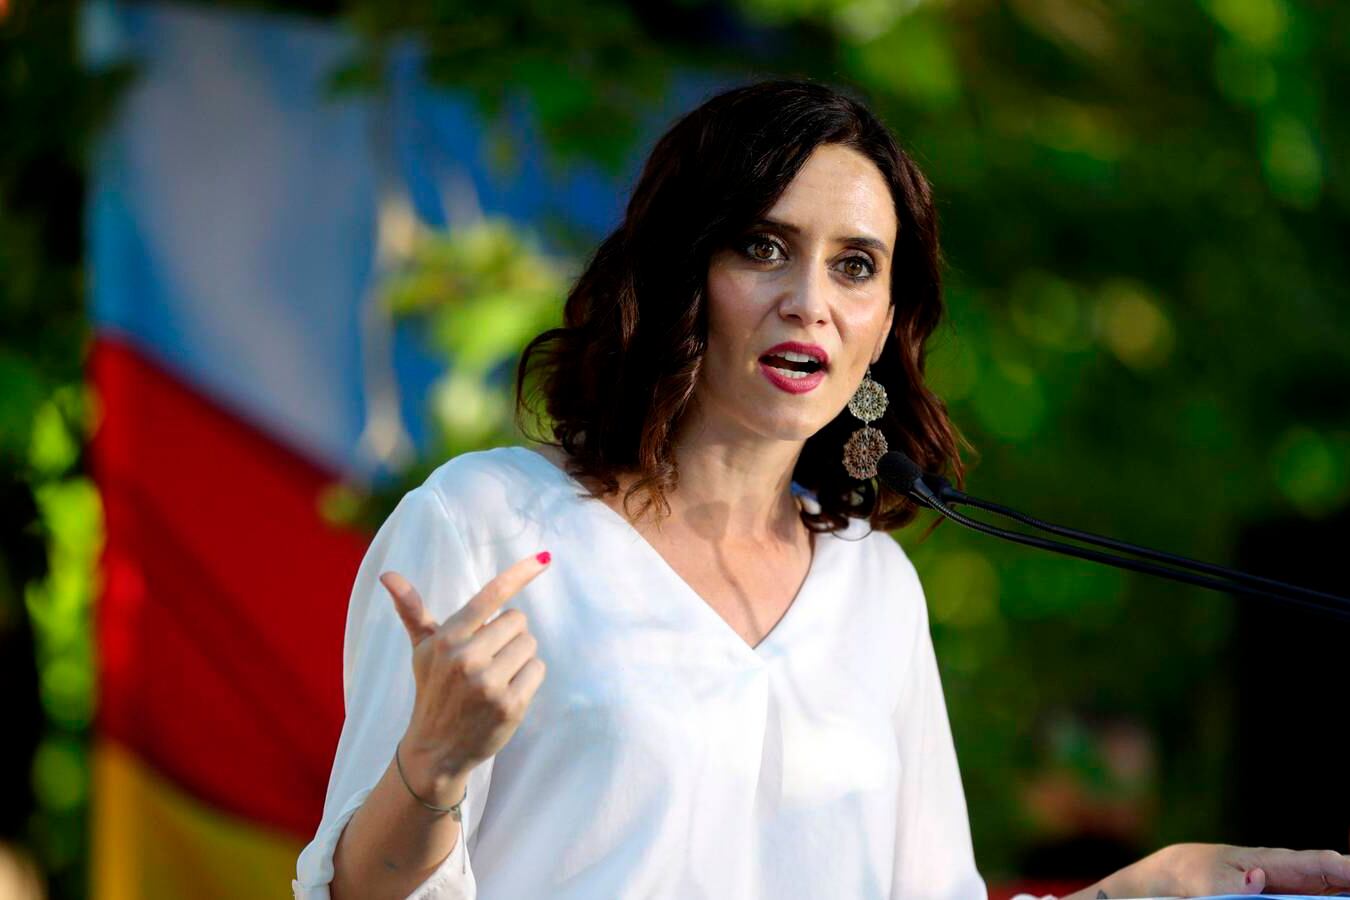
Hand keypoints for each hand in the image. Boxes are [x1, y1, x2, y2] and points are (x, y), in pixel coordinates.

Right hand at [380, 551, 552, 798]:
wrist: (435, 751)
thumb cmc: (432, 692)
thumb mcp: (421, 651)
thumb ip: (412, 611)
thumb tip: (388, 574)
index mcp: (447, 639)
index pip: (489, 597)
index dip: (519, 574)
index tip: (545, 557)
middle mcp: (466, 659)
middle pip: (518, 621)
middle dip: (509, 636)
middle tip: (489, 658)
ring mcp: (488, 684)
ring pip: (530, 645)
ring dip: (519, 658)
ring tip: (495, 677)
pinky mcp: (509, 705)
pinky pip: (537, 670)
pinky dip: (528, 678)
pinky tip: (506, 693)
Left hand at [1096, 842, 1349, 896]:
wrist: (1183, 875)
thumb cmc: (1199, 873)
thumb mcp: (1209, 881)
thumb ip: (1234, 885)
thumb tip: (1259, 879)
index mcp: (1276, 862)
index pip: (1321, 863)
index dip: (1347, 869)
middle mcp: (1291, 875)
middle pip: (1335, 879)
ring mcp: (1292, 889)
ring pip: (1328, 893)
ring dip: (1343, 895)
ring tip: (1349, 898)